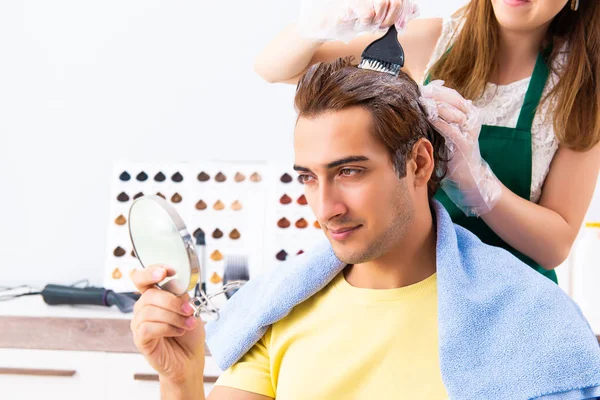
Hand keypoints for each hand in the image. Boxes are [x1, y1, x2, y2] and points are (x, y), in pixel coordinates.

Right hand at [130, 265, 205, 385]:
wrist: (190, 358)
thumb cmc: (189, 333)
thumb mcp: (189, 308)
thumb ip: (179, 295)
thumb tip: (173, 284)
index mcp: (154, 296)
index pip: (142, 278)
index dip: (152, 271)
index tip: (168, 271)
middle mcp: (143, 308)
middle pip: (150, 294)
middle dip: (173, 302)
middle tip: (190, 311)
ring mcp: (139, 324)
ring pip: (150, 310)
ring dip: (174, 317)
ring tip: (187, 324)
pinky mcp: (140, 339)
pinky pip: (148, 327)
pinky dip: (167, 328)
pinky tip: (178, 332)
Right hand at [296, 0, 419, 42]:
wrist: (326, 25)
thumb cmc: (350, 19)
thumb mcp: (376, 17)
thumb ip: (394, 13)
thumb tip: (414, 11)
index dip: (405, 10)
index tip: (401, 23)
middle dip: (393, 17)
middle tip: (382, 25)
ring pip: (383, 4)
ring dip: (379, 20)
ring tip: (370, 24)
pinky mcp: (351, 2)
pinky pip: (368, 14)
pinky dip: (366, 24)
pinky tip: (359, 23)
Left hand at [419, 80, 502, 216]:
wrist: (468, 175)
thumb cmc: (453, 151)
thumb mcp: (447, 129)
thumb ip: (440, 115)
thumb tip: (423, 98)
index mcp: (469, 113)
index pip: (453, 95)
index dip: (436, 90)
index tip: (420, 87)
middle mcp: (472, 119)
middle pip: (454, 100)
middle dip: (435, 95)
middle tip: (419, 93)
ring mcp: (470, 131)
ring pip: (454, 113)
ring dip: (436, 107)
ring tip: (421, 103)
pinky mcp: (466, 144)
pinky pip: (452, 130)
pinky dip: (440, 123)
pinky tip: (428, 118)